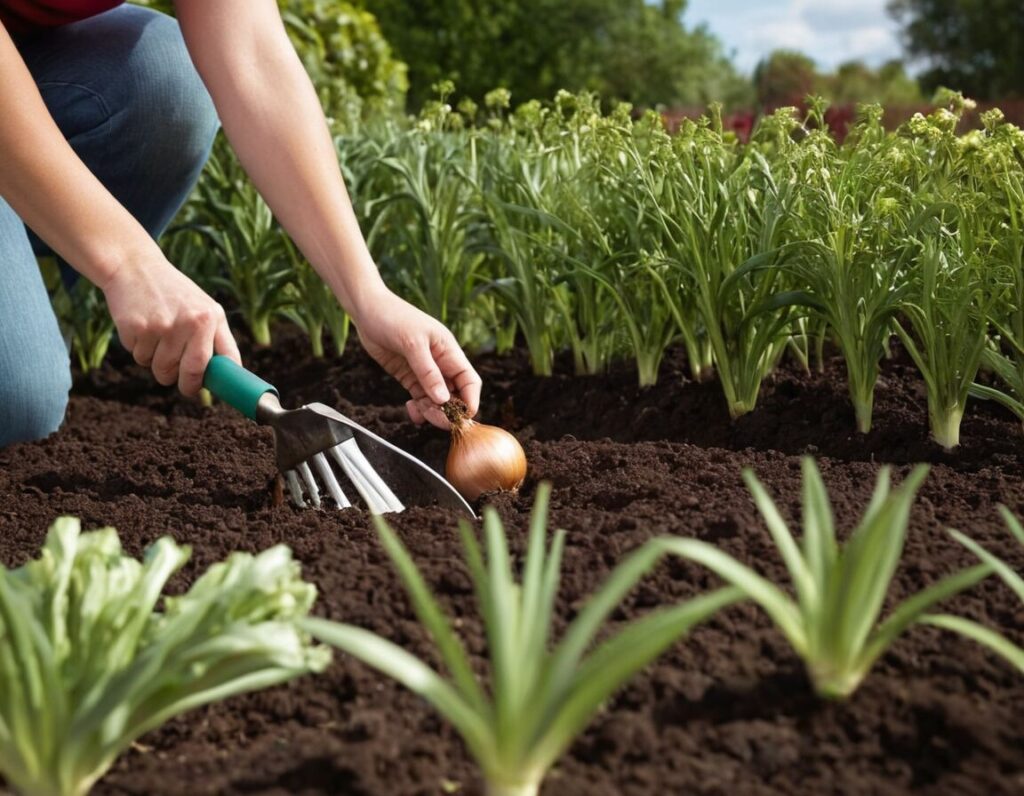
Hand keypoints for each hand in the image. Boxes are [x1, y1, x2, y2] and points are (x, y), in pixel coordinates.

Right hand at [101, 252, 240, 395]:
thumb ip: (216, 339)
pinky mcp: (139, 329)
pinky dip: (138, 349)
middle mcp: (192, 322)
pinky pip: (139, 357)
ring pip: (161, 369)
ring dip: (156, 363)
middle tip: (178, 379)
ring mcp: (164, 326)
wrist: (135, 266)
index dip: (219, 382)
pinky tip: (141, 327)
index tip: (211, 388)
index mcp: (212, 318)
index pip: (226, 361)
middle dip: (184, 384)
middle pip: (190, 373)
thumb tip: (224, 378)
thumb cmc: (174, 294)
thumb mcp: (204, 308)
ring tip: (156, 337)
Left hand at [353, 290, 481, 428]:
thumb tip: (443, 399)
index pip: (469, 381)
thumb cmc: (393, 317)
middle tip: (435, 419)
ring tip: (419, 412)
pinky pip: (421, 398)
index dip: (470, 401)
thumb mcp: (412, 343)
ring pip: (438, 400)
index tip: (463, 418)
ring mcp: (425, 372)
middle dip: (449, 411)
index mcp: (449, 351)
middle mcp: (441, 363)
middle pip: (455, 395)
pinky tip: (411, 409)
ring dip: (432, 412)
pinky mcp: (409, 376)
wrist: (367, 309)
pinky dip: (419, 409)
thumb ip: (428, 372)